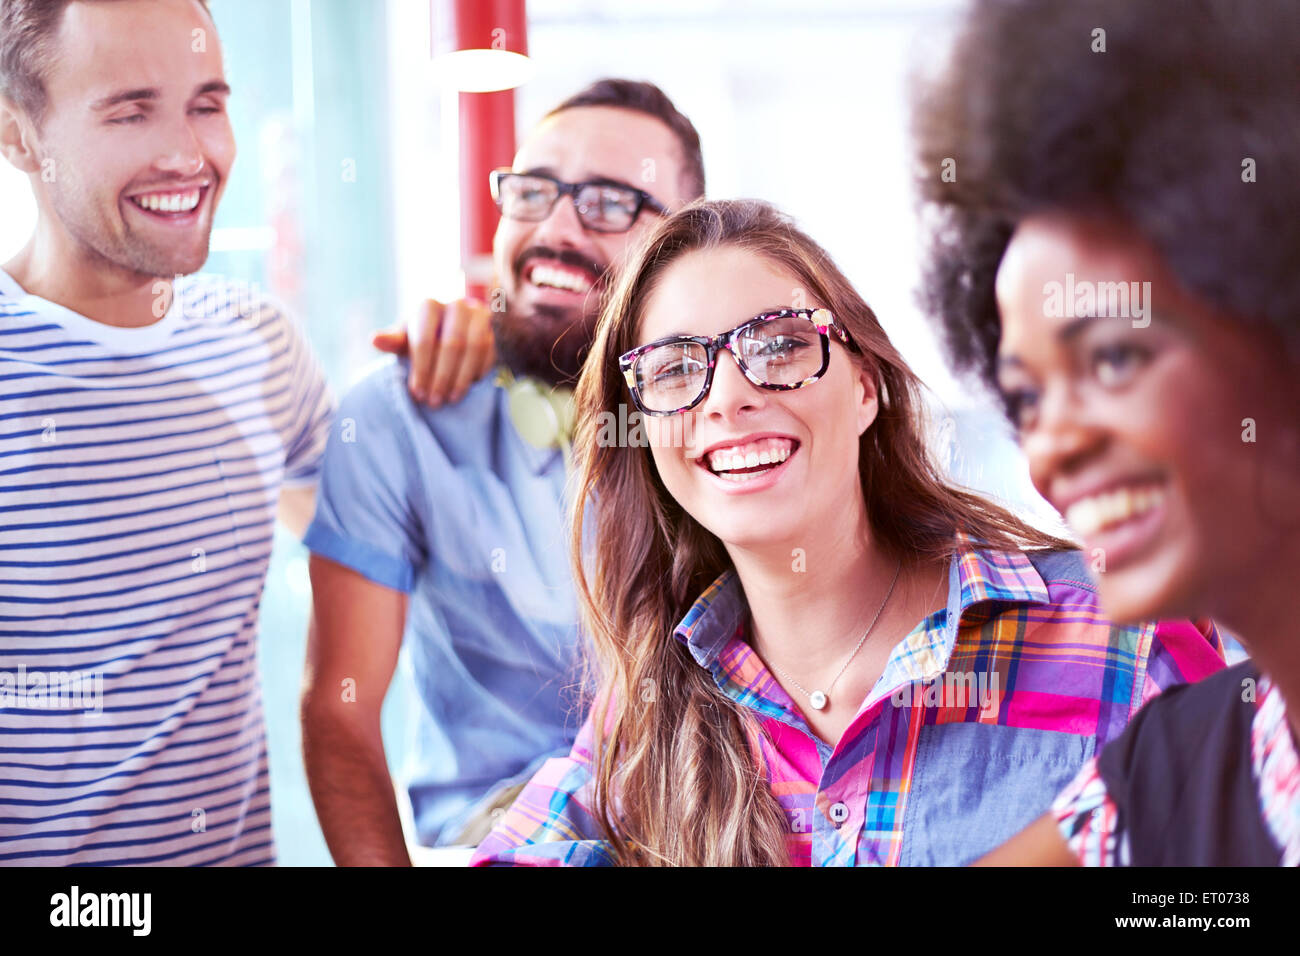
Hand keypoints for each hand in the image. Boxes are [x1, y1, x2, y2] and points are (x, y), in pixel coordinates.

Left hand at [372, 297, 495, 406]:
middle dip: (442, 377)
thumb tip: (374, 339)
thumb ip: (393, 341)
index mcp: (428, 307)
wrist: (454, 329)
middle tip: (434, 401)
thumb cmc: (424, 337)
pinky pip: (491, 351)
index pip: (425, 339)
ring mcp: (479, 315)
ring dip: (462, 378)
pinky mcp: (495, 328)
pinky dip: (479, 372)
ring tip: (451, 399)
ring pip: (474, 348)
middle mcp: (456, 305)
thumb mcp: (406, 339)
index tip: (417, 393)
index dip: (421, 368)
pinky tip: (468, 387)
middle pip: (452, 344)